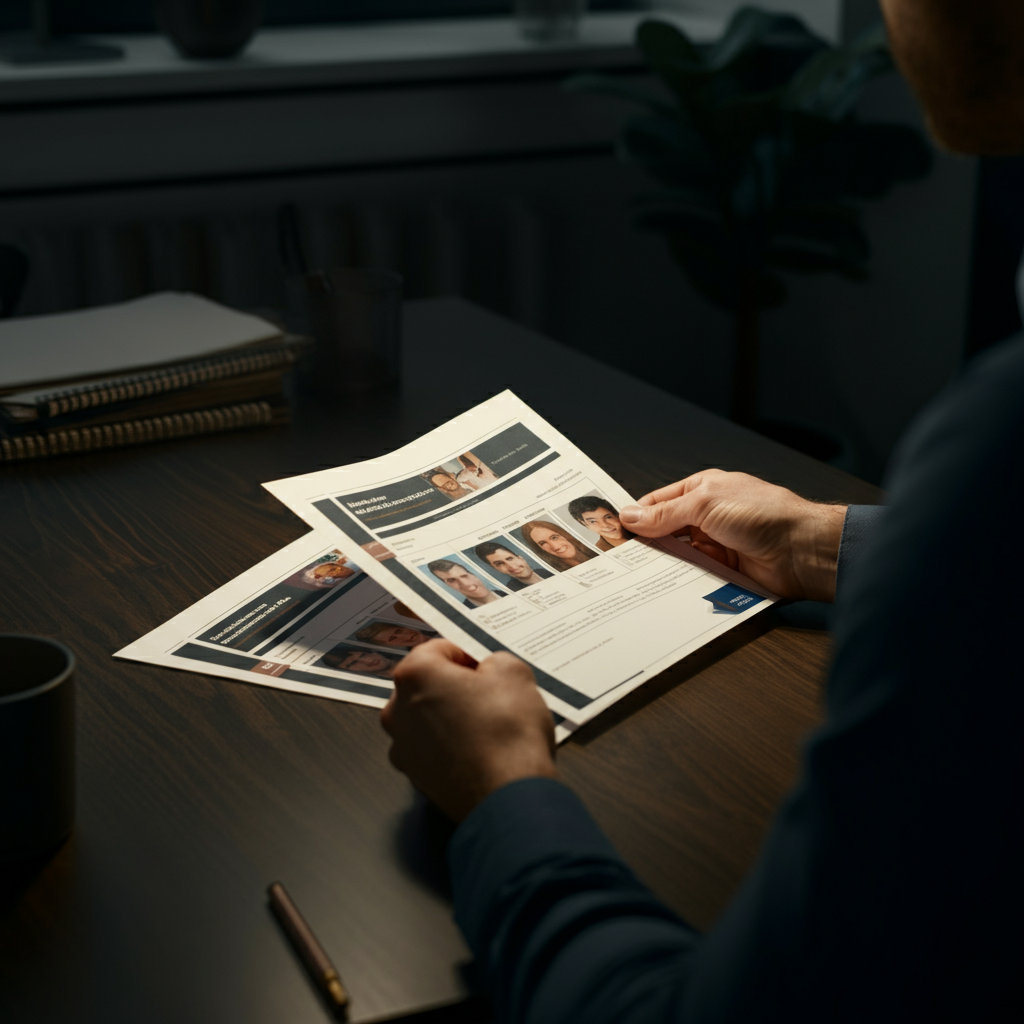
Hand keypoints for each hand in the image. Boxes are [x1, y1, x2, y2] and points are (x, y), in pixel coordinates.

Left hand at [381, 639, 556, 821]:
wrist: (509, 796)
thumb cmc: (507, 732)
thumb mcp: (514, 673)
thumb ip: (495, 661)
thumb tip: (490, 670)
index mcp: (414, 675)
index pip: (439, 649)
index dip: (469, 654)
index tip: (488, 667)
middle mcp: (397, 710)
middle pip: (428, 685)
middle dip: (457, 686)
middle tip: (492, 695)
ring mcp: (403, 748)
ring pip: (429, 719)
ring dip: (453, 717)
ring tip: (490, 725)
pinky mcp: (416, 778)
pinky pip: (434, 750)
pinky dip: (453, 746)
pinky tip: (482, 750)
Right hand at [619, 470, 846, 601]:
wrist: (802, 550)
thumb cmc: (763, 514)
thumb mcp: (706, 504)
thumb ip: (666, 513)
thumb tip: (631, 517)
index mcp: (702, 491)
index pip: (658, 503)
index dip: (637, 517)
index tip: (615, 533)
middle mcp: (707, 517)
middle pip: (666, 533)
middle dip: (647, 545)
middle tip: (620, 559)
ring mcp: (716, 545)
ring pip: (678, 557)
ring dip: (663, 565)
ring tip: (635, 577)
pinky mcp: (724, 572)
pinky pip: (694, 577)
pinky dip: (681, 582)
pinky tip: (664, 588)